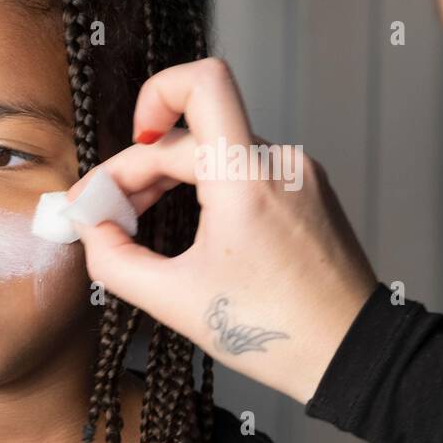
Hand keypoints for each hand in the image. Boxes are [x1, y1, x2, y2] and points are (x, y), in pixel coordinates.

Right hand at [66, 59, 378, 403]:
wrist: (352, 355)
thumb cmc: (277, 332)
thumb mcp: (176, 301)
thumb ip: (114, 260)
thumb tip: (89, 228)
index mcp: (247, 177)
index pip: (195, 87)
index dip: (145, 111)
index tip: (122, 165)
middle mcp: (279, 161)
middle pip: (193, 130)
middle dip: (140, 168)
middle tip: (106, 217)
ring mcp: (299, 173)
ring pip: (218, 148)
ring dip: (172, 178)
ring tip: (140, 224)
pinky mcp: (309, 190)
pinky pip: (246, 169)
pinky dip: (208, 187)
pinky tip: (190, 228)